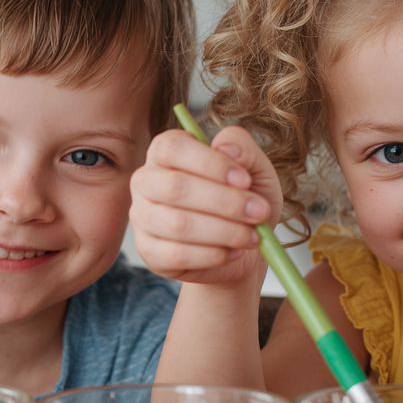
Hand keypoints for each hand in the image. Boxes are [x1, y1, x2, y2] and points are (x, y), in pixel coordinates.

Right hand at [129, 126, 282, 285]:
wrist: (246, 246)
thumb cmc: (245, 199)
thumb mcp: (256, 170)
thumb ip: (245, 150)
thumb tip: (226, 147)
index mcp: (166, 151)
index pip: (173, 147)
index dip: (211, 163)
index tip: (245, 180)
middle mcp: (146, 181)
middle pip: (175, 187)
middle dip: (225, 202)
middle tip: (259, 212)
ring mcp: (143, 218)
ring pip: (177, 224)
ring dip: (224, 231)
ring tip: (253, 236)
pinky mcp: (150, 252)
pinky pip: (177, 254)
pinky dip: (214, 255)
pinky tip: (234, 251)